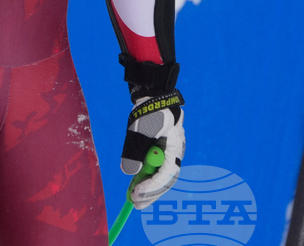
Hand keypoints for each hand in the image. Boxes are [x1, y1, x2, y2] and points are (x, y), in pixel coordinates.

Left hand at [121, 90, 184, 209]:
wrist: (153, 97)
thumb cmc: (150, 112)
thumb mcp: (140, 129)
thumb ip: (135, 150)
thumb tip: (129, 172)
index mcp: (174, 148)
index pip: (166, 174)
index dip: (152, 186)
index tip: (137, 193)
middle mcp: (174, 154)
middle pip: (165, 181)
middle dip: (151, 195)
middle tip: (135, 205)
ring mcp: (169, 154)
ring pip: (161, 178)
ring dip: (148, 190)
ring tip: (132, 199)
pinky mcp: (161, 153)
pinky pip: (155, 171)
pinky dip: (146, 180)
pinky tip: (135, 186)